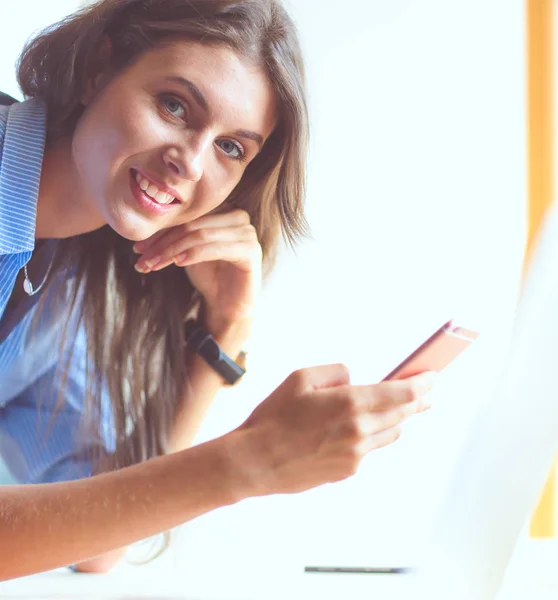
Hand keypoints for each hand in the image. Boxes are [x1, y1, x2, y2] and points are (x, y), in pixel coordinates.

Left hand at [133, 209, 261, 325]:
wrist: (228, 304)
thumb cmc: (209, 275)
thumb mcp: (186, 251)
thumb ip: (172, 236)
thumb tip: (141, 230)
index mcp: (223, 209)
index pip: (186, 216)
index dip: (160, 231)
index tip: (137, 248)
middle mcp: (238, 216)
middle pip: (192, 224)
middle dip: (163, 243)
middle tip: (142, 258)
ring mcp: (247, 233)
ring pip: (200, 235)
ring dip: (172, 251)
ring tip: (153, 264)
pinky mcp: (251, 251)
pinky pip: (216, 248)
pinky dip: (194, 254)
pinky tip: (178, 263)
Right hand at [232, 365, 435, 495]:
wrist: (256, 461)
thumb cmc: (274, 416)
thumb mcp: (301, 377)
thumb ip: (336, 372)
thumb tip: (354, 379)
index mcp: (350, 403)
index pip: (401, 393)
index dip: (422, 384)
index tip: (433, 376)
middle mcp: (359, 430)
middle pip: (402, 414)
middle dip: (417, 401)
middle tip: (427, 393)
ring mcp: (356, 454)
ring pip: (390, 433)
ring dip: (398, 418)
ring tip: (403, 409)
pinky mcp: (347, 470)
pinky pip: (370, 448)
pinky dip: (373, 435)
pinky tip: (365, 428)